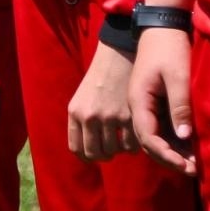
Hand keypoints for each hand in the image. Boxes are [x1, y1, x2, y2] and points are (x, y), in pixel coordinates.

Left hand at [68, 40, 138, 160]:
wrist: (118, 55)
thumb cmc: (100, 77)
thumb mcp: (82, 97)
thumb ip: (81, 121)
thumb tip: (86, 151)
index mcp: (75, 112)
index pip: (77, 149)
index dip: (87, 155)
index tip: (96, 153)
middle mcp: (90, 116)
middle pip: (96, 154)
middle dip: (104, 155)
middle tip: (112, 148)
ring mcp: (110, 117)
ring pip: (115, 151)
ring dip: (120, 149)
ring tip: (124, 139)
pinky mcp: (129, 116)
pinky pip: (131, 146)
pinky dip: (133, 145)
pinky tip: (134, 135)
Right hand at [128, 28, 196, 174]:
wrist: (160, 26)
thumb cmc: (169, 49)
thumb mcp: (178, 76)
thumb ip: (179, 106)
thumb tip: (183, 138)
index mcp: (138, 100)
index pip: (148, 138)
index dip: (166, 155)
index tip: (186, 166)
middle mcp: (136, 106)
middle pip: (146, 141)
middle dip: (168, 158)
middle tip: (191, 170)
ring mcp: (140, 103)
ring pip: (149, 136)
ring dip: (168, 151)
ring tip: (190, 163)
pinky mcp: (148, 100)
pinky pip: (154, 126)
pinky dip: (168, 139)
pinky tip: (184, 146)